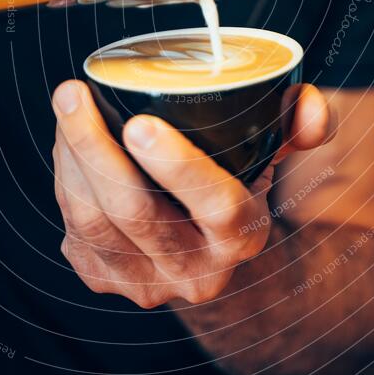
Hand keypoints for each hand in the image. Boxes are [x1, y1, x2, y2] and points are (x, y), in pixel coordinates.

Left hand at [51, 81, 336, 307]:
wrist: (202, 249)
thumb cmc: (235, 182)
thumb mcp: (274, 150)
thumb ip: (302, 121)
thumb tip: (308, 105)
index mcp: (243, 237)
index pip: (217, 206)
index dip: (179, 167)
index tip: (139, 123)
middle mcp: (195, 272)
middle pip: (136, 212)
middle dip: (95, 148)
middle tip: (74, 93)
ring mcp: (144, 282)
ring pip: (93, 220)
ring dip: (71, 157)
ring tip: (67, 103)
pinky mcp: (104, 279)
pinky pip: (73, 227)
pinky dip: (65, 177)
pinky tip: (67, 140)